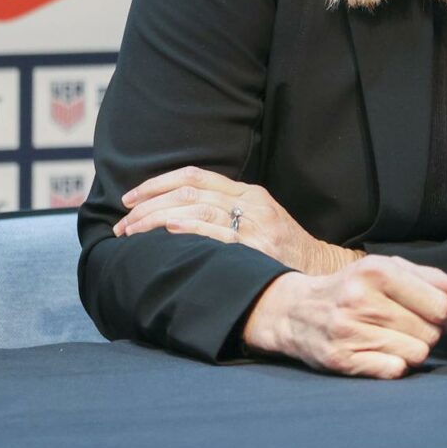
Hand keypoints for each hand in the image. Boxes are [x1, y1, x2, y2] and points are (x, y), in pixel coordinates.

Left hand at [114, 166, 360, 275]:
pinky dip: (189, 229)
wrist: (324, 271)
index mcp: (250, 192)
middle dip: (147, 205)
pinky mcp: (257, 248)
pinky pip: (216, 234)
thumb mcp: (261, 220)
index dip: (157, 183)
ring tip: (132, 233)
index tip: (129, 198)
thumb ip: (229, 211)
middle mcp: (251, 203)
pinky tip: (168, 232)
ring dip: (156, 219)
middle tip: (122, 223)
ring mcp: (255, 225)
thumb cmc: (286, 250)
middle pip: (189, 192)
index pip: (196, 176)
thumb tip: (176, 216)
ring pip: (196, 209)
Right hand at [245, 256, 446, 378]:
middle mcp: (361, 300)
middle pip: (430, 332)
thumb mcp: (389, 271)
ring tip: (397, 339)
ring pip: (416, 354)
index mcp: (377, 272)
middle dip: (431, 333)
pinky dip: (396, 365)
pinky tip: (384, 354)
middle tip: (415, 327)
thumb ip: (433, 279)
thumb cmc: (352, 287)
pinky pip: (394, 371)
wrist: (296, 311)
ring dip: (414, 350)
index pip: (439, 305)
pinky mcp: (342, 359)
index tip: (444, 317)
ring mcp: (350, 331)